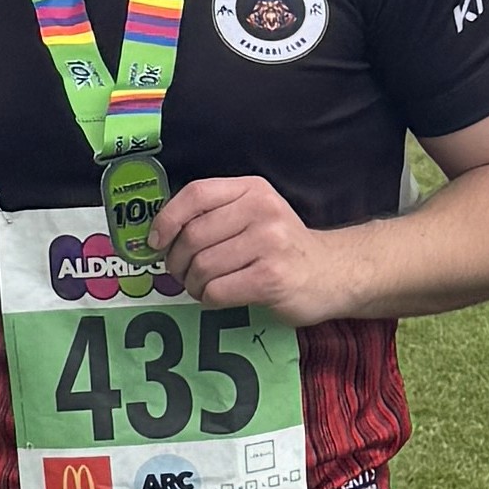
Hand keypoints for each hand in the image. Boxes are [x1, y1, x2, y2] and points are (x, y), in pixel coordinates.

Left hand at [150, 175, 350, 322]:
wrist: (332, 273)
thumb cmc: (282, 246)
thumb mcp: (256, 214)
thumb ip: (217, 214)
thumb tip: (159, 233)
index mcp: (253, 189)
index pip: (196, 193)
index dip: (167, 218)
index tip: (156, 242)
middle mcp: (262, 210)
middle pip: (194, 235)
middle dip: (178, 261)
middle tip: (183, 274)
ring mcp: (269, 244)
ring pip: (202, 266)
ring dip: (193, 284)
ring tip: (203, 287)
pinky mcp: (272, 278)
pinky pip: (217, 291)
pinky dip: (209, 299)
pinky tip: (219, 297)